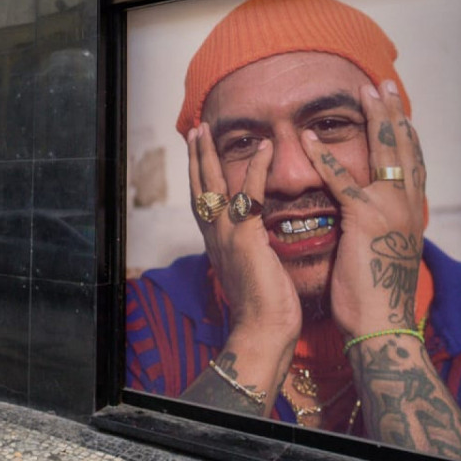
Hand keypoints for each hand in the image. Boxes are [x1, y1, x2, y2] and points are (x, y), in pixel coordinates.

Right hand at [186, 124, 299, 346]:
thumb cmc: (265, 309)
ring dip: (209, 154)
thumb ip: (251, 251)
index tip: (197, 154)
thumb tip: (260, 242)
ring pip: (213, 185)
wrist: (262, 330)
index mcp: (216, 244)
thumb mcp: (253, 271)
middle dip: (195, 157)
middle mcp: (214, 236)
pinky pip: (250, 193)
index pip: (203, 202)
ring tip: (207, 130)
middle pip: (199, 187)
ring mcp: (226, 235)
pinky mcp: (245, 236)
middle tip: (195, 130)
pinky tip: (263, 147)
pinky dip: (256, 167)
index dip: (198, 176)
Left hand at [300, 80, 425, 338]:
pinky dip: (326, 158)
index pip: (413, 164)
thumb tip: (366, 219)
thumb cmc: (375, 297)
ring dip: (374, 119)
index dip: (406, 135)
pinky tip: (310, 140)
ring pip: (384, 153)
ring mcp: (389, 209)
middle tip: (385, 85)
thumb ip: (376, 230)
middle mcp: (407, 206)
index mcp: (412, 214)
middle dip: (395, 114)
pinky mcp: (364, 219)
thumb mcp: (381, 254)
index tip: (400, 110)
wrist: (381, 324)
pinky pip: (341, 181)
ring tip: (364, 92)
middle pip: (405, 149)